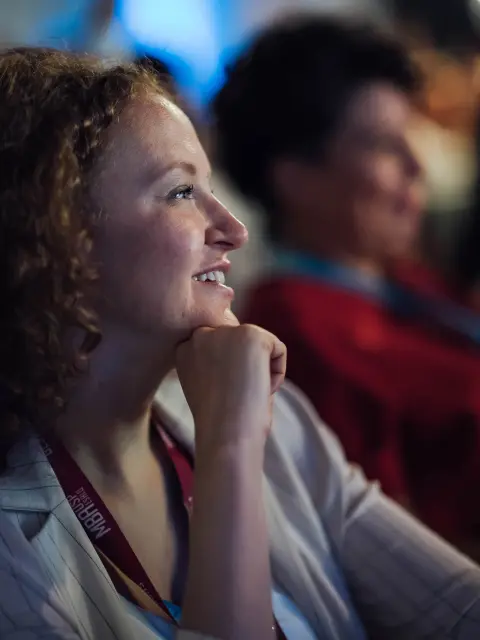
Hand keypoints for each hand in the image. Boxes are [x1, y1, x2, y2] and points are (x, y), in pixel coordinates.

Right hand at [175, 324, 285, 455]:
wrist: (225, 435)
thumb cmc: (218, 422)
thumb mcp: (204, 384)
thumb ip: (214, 362)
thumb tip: (240, 355)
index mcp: (184, 348)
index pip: (221, 347)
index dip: (230, 373)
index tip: (223, 395)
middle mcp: (200, 334)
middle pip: (241, 342)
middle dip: (244, 367)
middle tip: (234, 395)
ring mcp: (225, 331)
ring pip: (260, 345)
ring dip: (260, 370)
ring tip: (245, 392)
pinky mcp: (250, 333)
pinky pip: (278, 349)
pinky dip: (278, 373)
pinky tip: (259, 389)